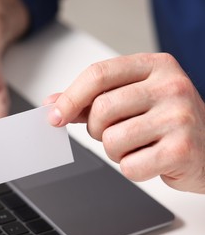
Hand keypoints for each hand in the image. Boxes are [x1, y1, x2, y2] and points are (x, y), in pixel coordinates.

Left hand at [45, 53, 204, 192]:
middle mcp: (170, 86)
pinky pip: (129, 166)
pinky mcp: (182, 150)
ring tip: (138, 145)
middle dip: (97, 129)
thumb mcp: (132, 99)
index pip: (99, 74)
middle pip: (101, 109)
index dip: (70, 97)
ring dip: (115, 150)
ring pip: (111, 140)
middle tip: (115, 131)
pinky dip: (132, 168)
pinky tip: (151, 159)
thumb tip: (52, 105)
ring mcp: (179, 117)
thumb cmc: (166, 121)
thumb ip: (91, 99)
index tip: (54, 116)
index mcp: (154, 66)